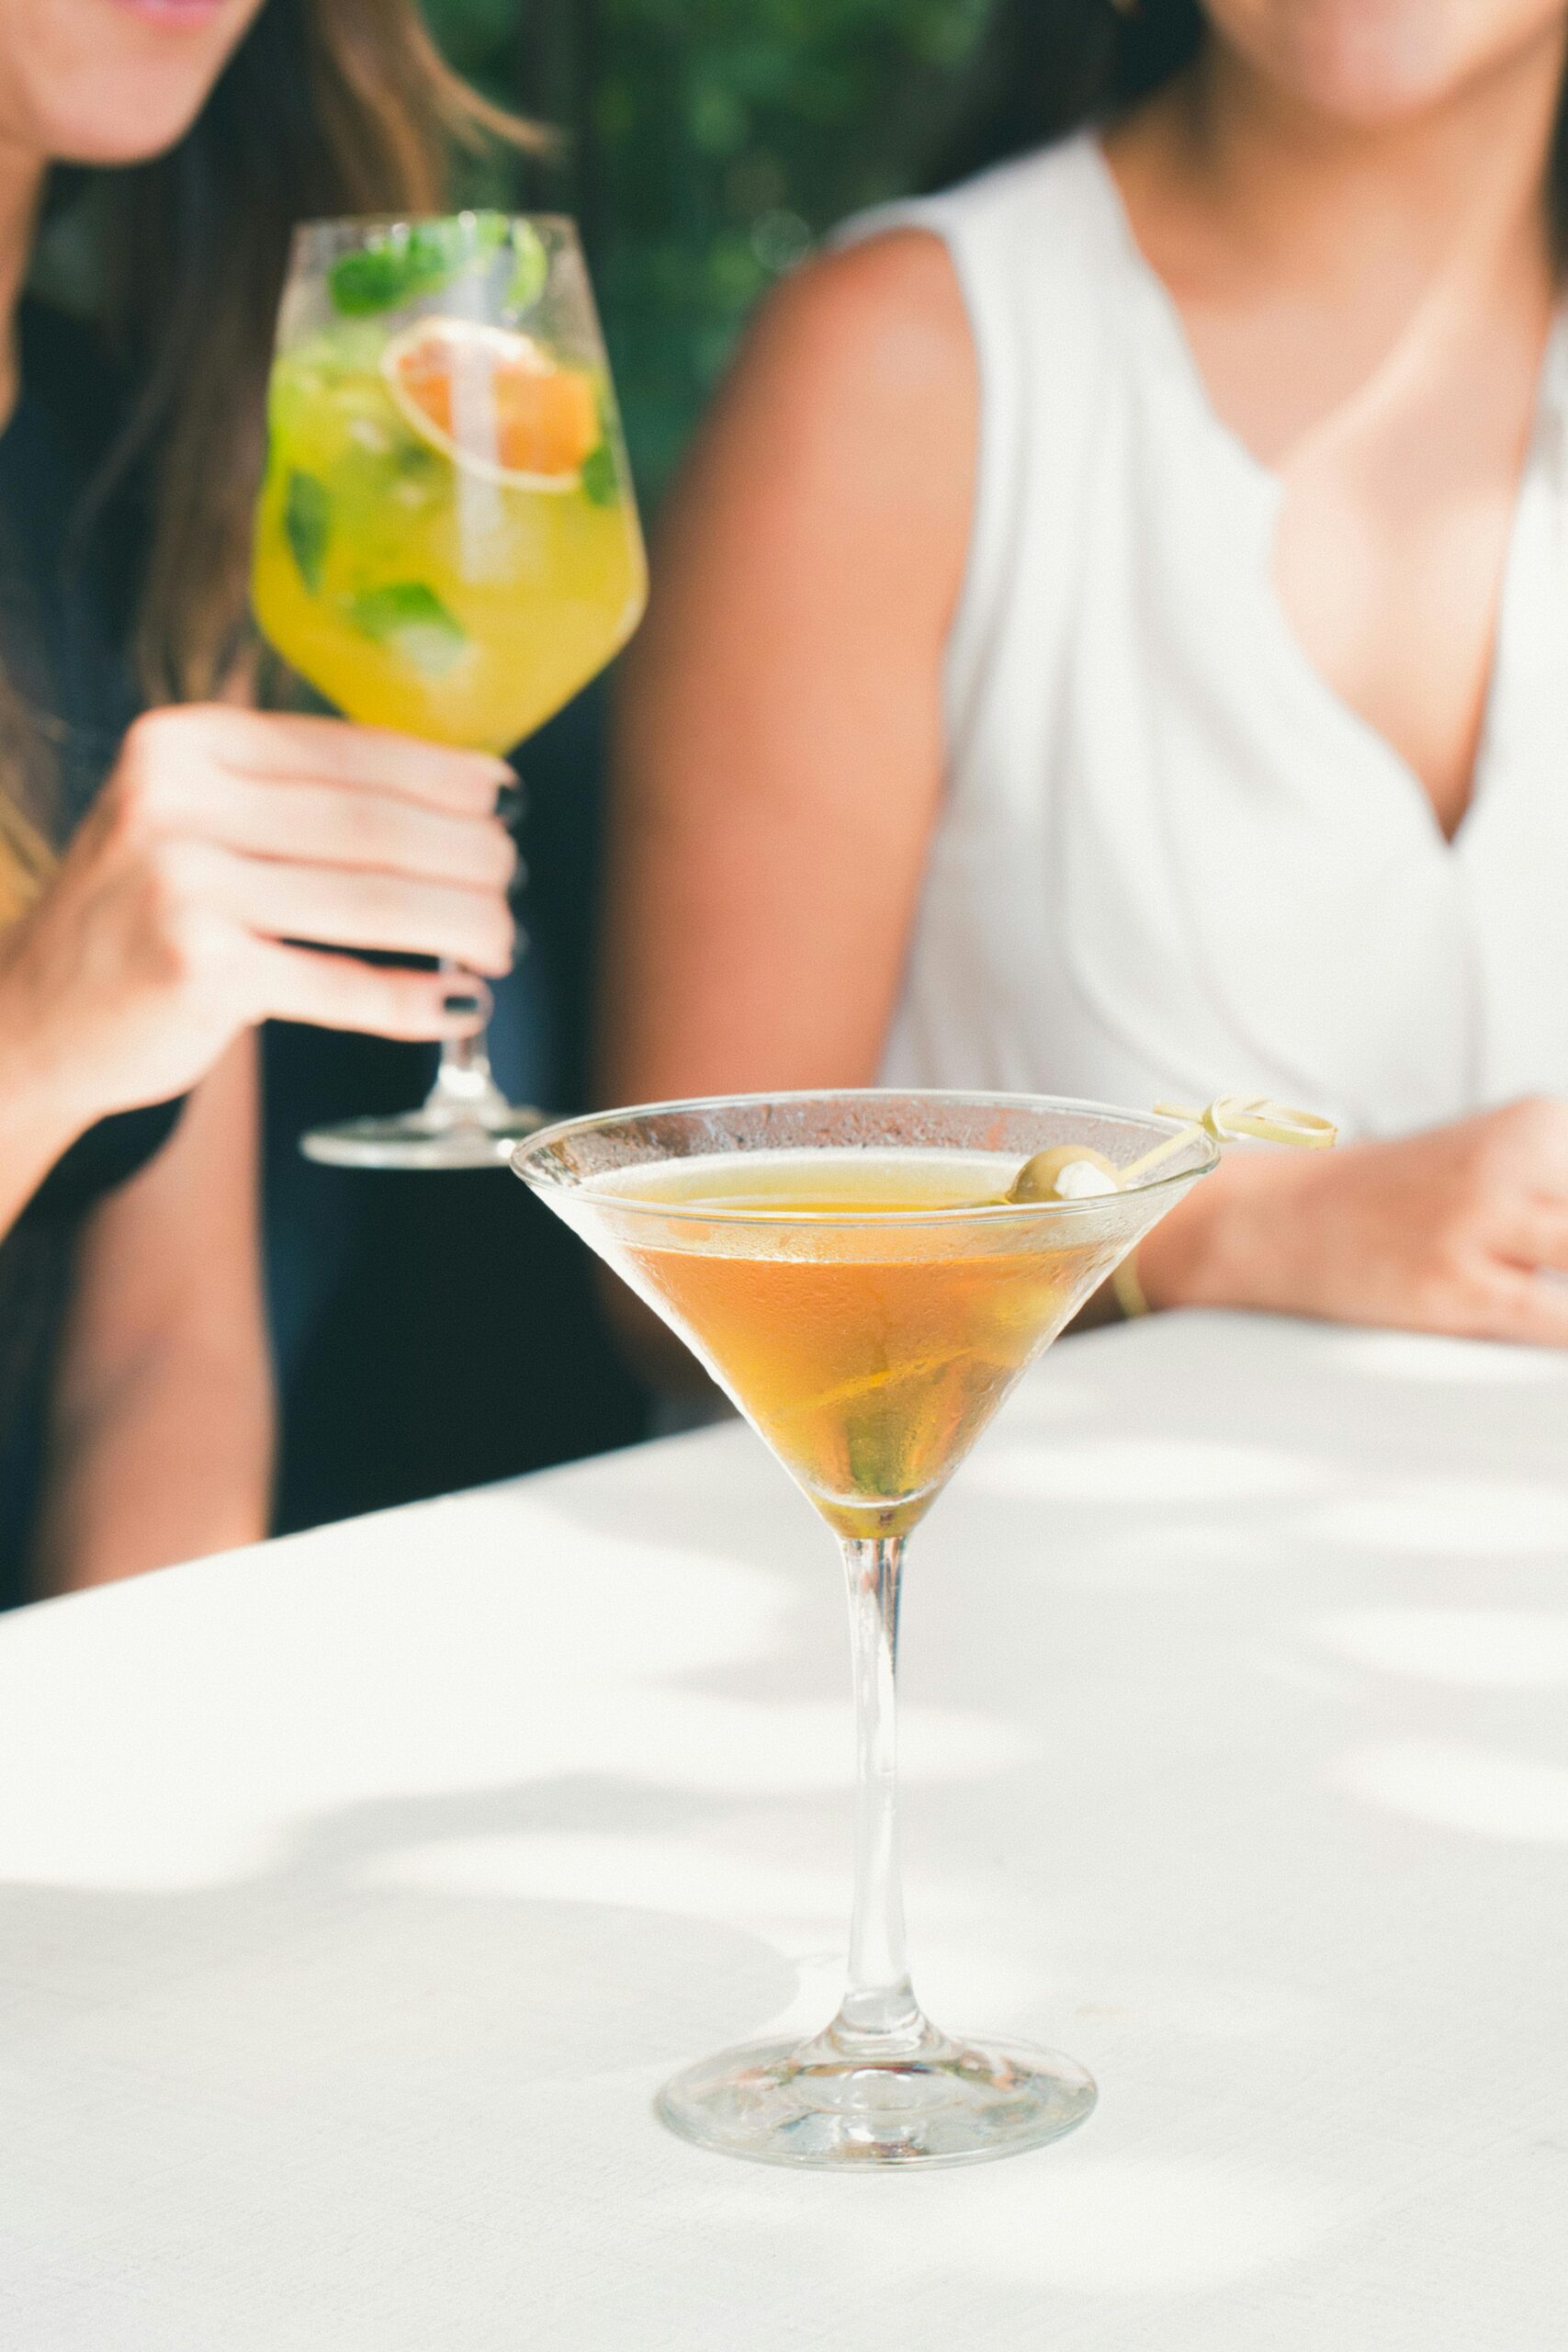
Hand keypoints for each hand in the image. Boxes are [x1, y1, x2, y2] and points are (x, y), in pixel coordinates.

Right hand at [0, 705, 517, 1140]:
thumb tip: (452, 799)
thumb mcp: (188, 819)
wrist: (32, 1014)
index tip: (506, 797)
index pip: (349, 751)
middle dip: (468, 856)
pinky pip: (337, 983)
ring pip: (371, 901)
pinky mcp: (197, 970)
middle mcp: (177, 801)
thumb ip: (288, 797)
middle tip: (512, 882)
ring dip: (459, 926)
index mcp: (187, 744)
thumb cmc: (142, 914)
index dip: (444, 776)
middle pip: (373, 824)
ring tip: (501, 943)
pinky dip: (408, 999)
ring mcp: (183, 885)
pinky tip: (456, 1004)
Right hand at [1140, 1098, 1567, 1346]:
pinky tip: (1561, 1333)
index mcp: (1539, 1125)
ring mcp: (1484, 1222)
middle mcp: (1518, 1159)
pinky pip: (1561, 1320)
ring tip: (1541, 1281)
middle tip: (1559, 1260)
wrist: (1275, 1221)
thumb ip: (1559, 1198)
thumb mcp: (1496, 1166)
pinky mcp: (1457, 1286)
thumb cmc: (1392, 1207)